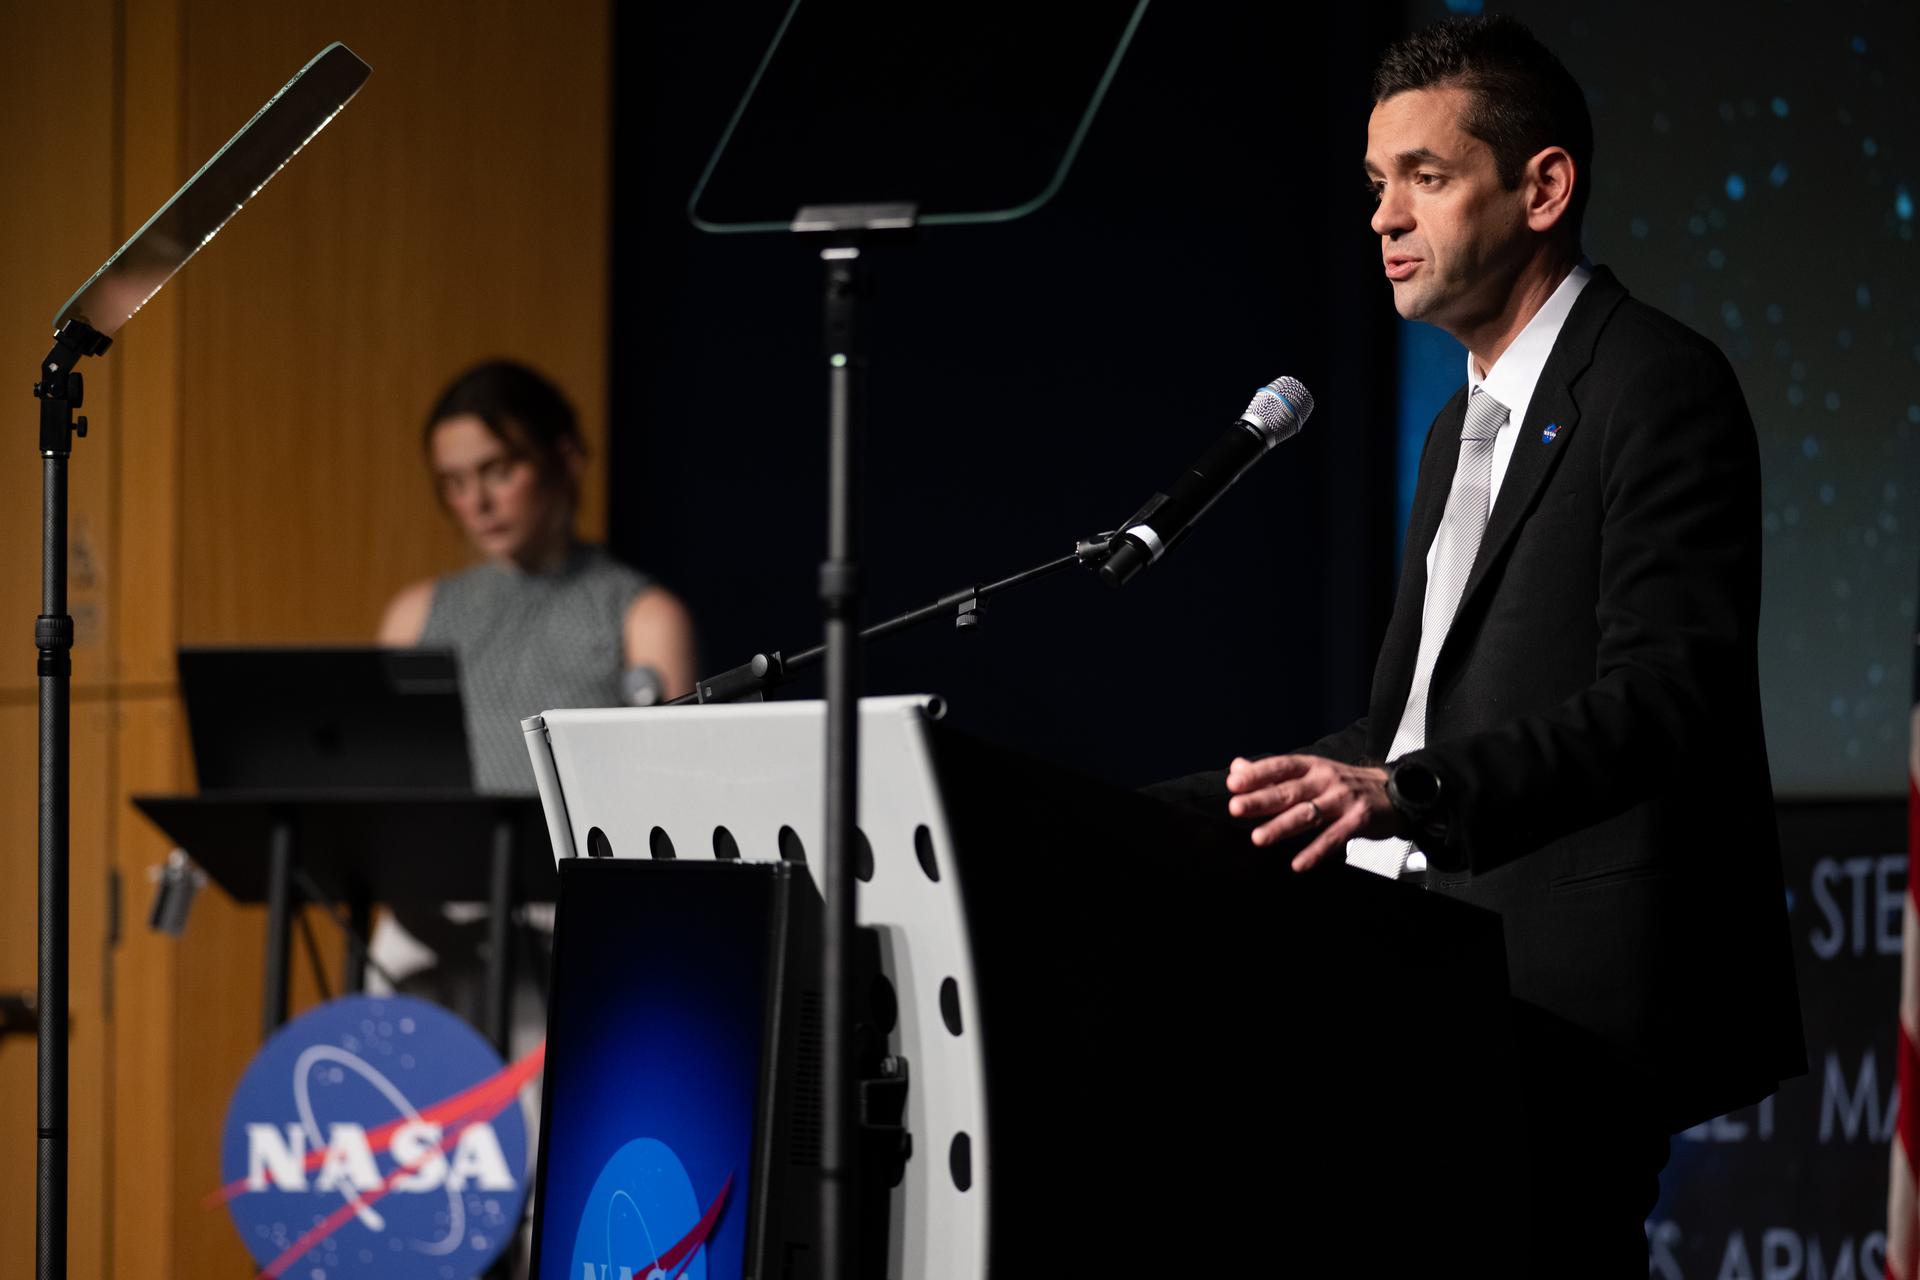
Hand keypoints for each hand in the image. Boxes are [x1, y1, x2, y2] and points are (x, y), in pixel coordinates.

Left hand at [1225, 754, 1404, 871]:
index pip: (1280, 766)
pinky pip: (1333, 838)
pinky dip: (1315, 852)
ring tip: (1259, 838)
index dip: (1256, 773)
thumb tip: (1237, 767)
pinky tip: (1298, 864)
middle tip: (1236, 808)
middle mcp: (1326, 779)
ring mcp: (1343, 799)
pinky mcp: (1358, 820)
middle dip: (1261, 800)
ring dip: (1282, 827)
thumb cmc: (1344, 784)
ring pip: (1308, 814)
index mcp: (1312, 766)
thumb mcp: (1311, 772)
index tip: (1233, 782)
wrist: (1394, 793)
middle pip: (1289, 790)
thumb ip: (1274, 773)